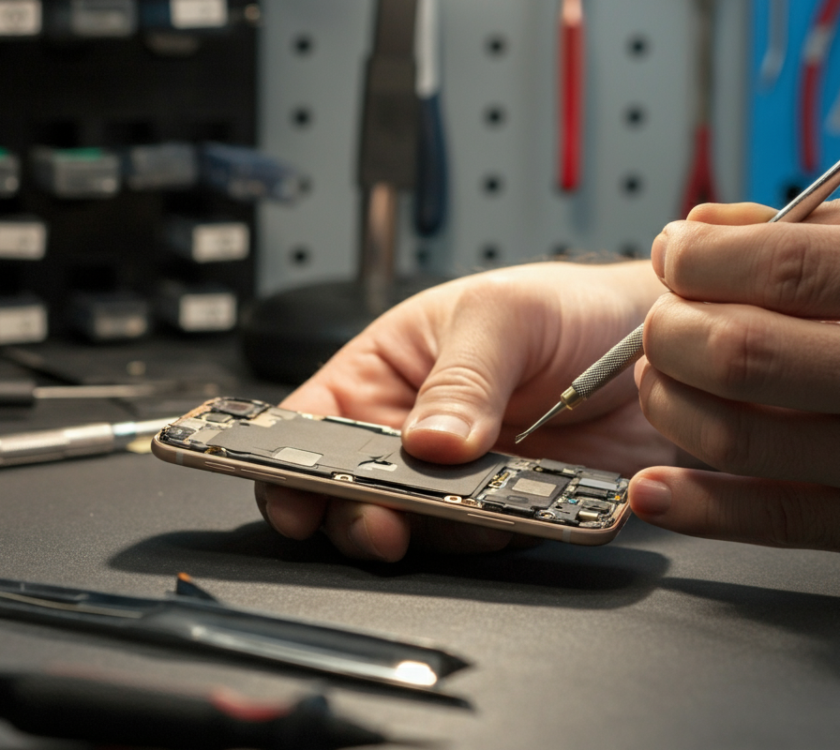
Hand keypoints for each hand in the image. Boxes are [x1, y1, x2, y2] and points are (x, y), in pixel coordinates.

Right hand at [257, 261, 671, 560]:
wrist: (659, 346)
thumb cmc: (569, 307)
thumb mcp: (505, 315)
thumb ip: (463, 377)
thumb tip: (428, 441)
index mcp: (386, 372)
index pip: (312, 422)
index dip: (286, 463)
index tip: (292, 494)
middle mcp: (412, 430)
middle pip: (353, 490)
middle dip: (358, 513)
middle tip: (381, 521)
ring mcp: (459, 477)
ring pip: (415, 526)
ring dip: (431, 531)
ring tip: (463, 512)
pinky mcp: (507, 509)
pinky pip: (483, 540)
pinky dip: (492, 537)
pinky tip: (513, 514)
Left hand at [631, 201, 839, 550]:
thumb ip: (794, 234)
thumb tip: (698, 229)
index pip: (784, 269)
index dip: (705, 259)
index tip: (676, 255)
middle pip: (740, 355)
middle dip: (671, 332)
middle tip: (663, 323)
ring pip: (734, 437)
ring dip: (667, 404)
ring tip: (662, 378)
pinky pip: (770, 520)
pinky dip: (694, 507)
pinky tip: (652, 486)